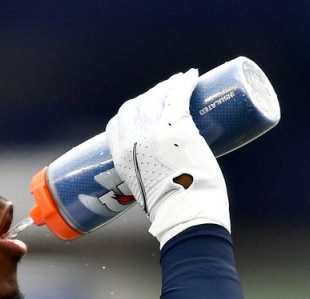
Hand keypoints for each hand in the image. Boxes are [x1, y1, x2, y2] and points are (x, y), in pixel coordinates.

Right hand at [106, 68, 230, 246]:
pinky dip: (185, 82)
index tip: (143, 110)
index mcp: (120, 157)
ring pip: (157, 97)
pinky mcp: (178, 126)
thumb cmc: (170, 210)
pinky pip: (179, 95)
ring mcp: (154, 131)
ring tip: (180, 82)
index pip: (116, 123)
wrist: (184, 212)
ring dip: (167, 85)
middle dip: (150, 96)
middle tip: (166, 95)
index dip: (130, 112)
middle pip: (136, 106)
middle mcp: (132, 140)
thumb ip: (150, 179)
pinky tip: (192, 75)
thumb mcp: (146, 191)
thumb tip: (165, 178)